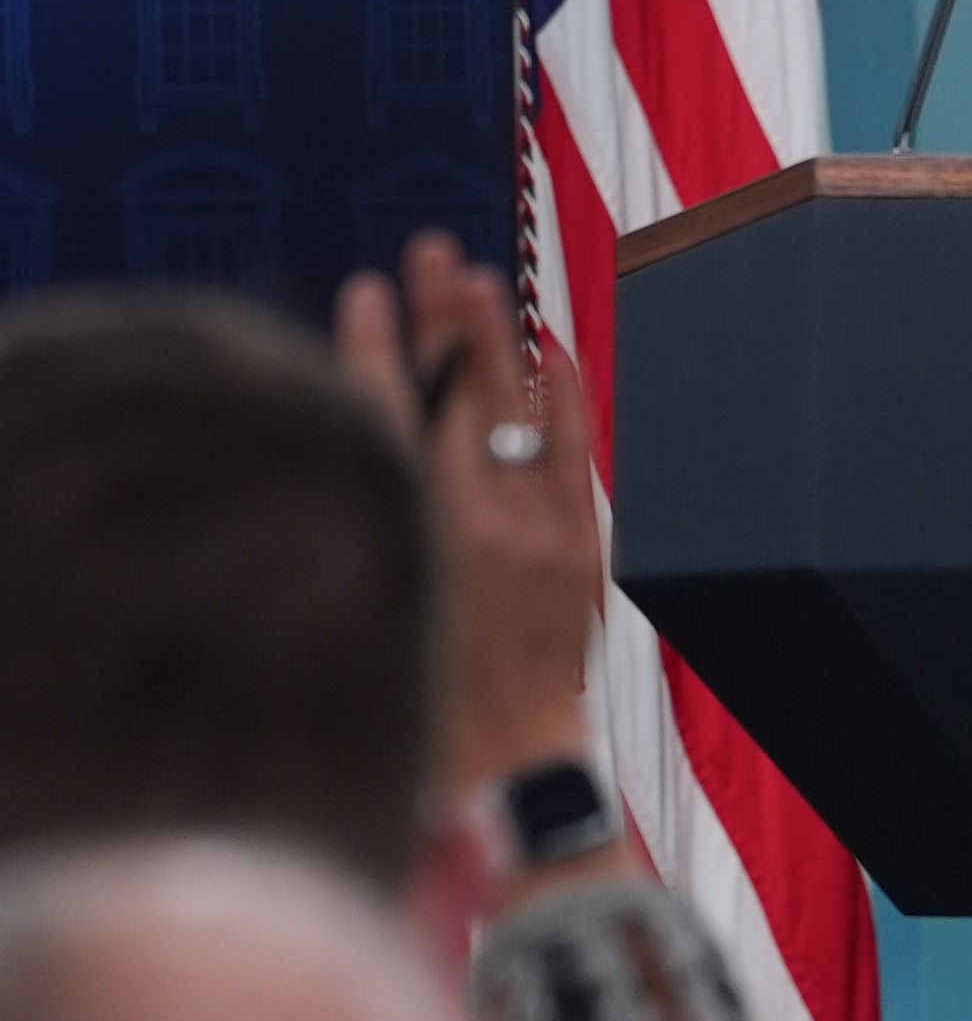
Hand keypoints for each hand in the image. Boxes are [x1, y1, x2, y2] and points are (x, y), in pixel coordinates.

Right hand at [334, 229, 609, 804]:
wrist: (504, 770)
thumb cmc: (410, 699)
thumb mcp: (363, 604)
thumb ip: (359, 520)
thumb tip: (340, 444)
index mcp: (399, 535)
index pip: (378, 414)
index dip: (369, 347)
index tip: (363, 288)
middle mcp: (469, 523)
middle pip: (450, 394)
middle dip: (441, 316)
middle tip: (434, 250)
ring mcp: (534, 533)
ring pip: (515, 412)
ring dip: (498, 340)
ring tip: (482, 276)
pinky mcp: (582, 551)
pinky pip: (577, 455)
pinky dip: (566, 399)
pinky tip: (553, 350)